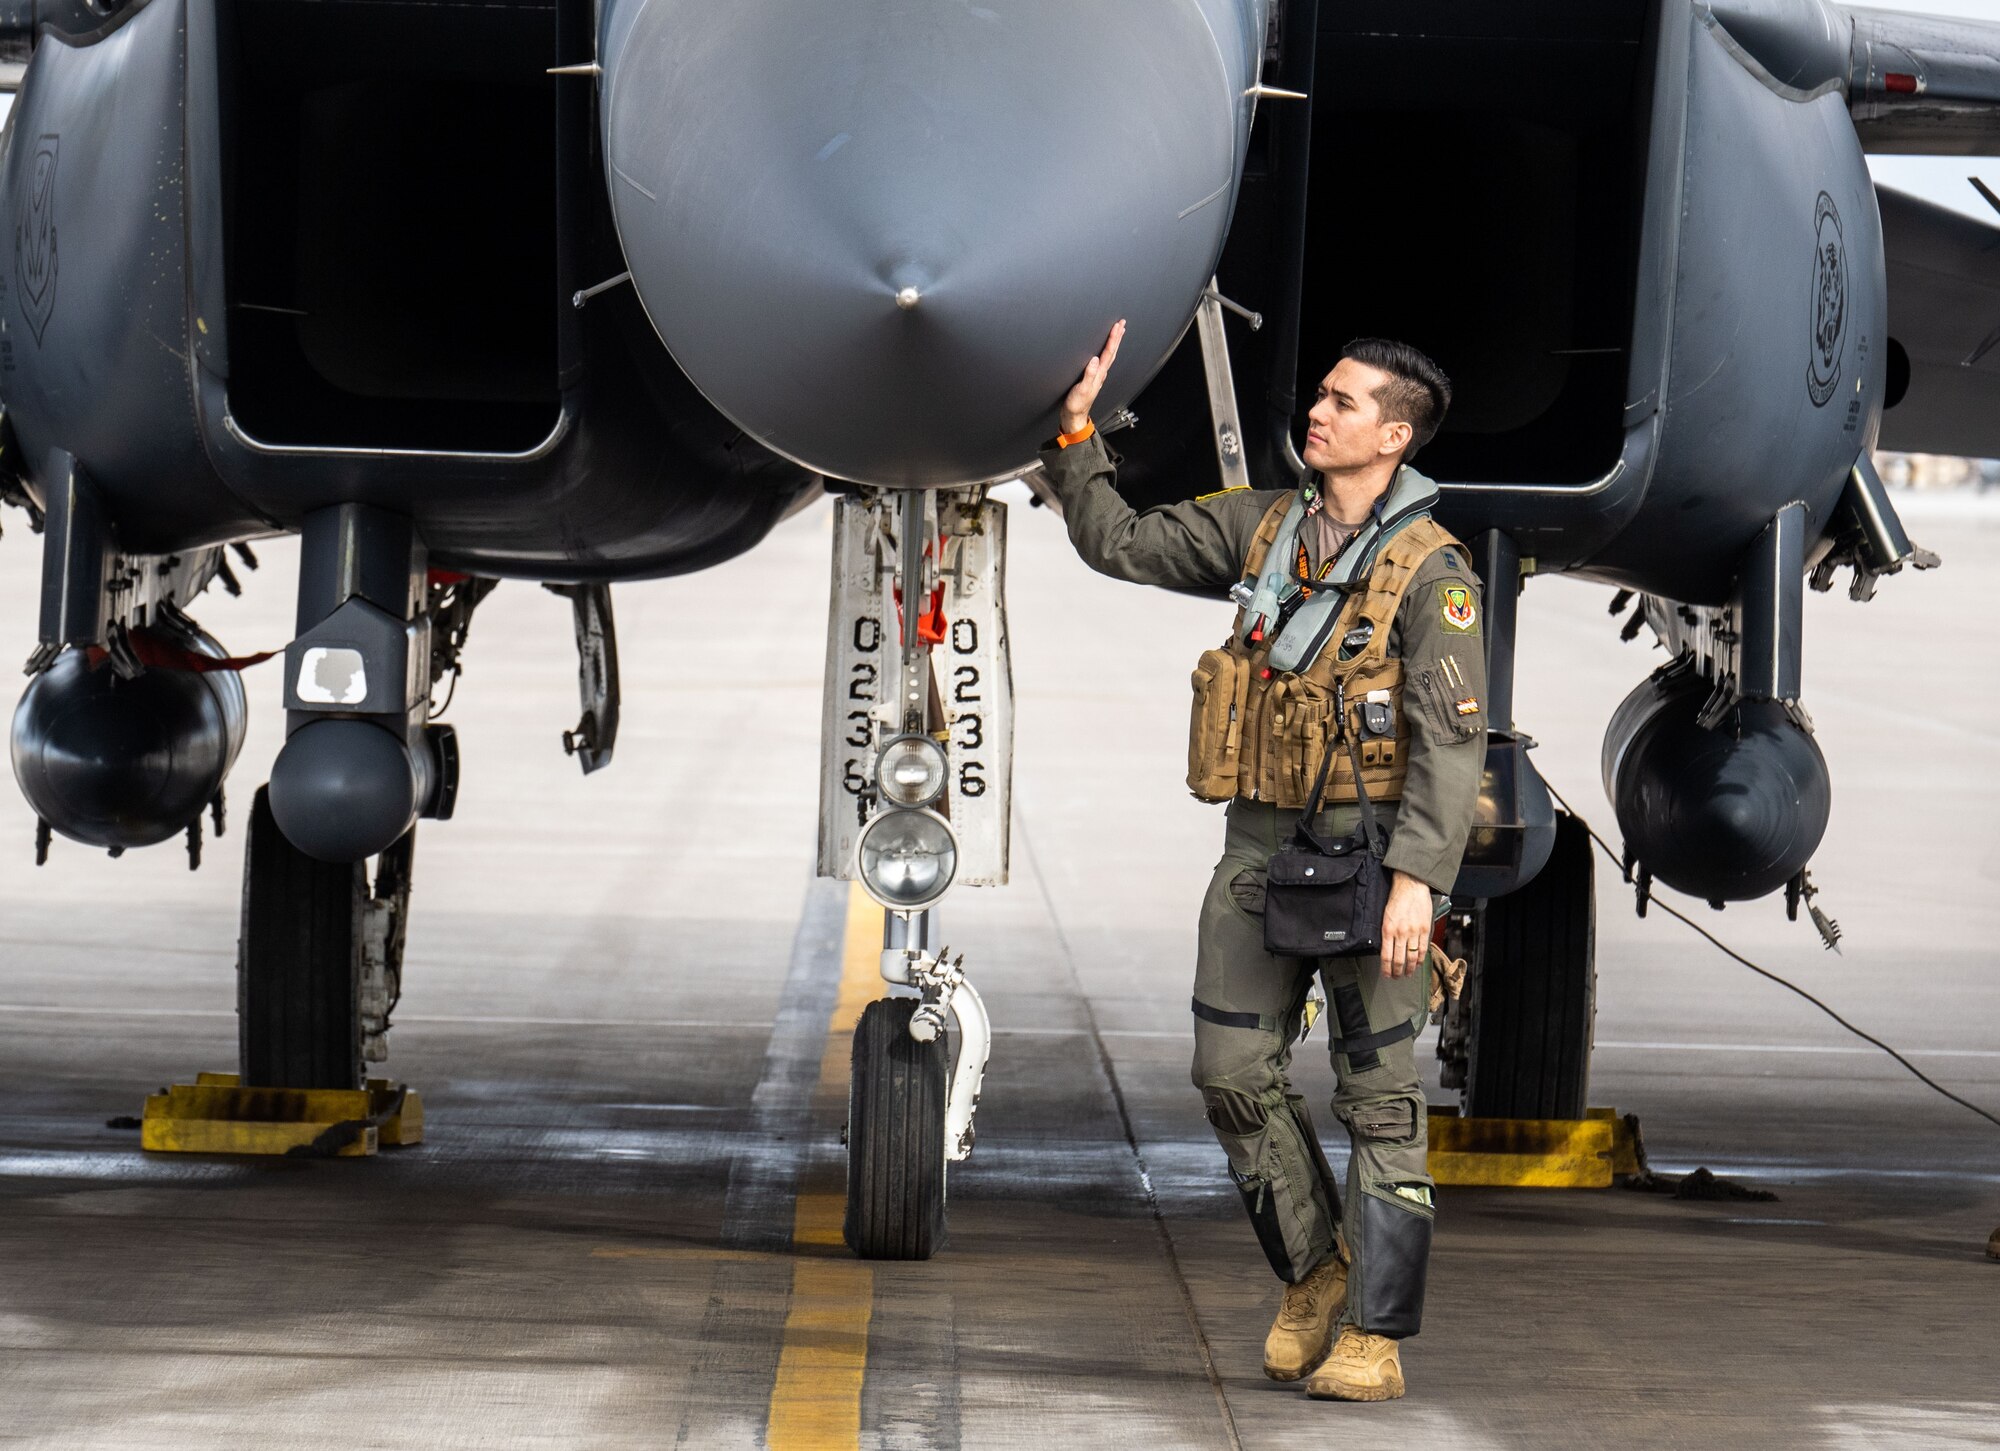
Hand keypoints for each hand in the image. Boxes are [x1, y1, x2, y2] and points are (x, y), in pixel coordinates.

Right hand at [1060, 320, 1125, 435]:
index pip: (1108, 352)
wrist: (1074, 416)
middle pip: (1112, 351)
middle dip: (1117, 337)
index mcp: (1098, 374)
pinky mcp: (1092, 377)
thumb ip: (1088, 375)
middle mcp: (1100, 373)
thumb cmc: (1076, 405)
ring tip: (1118, 333)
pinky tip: (1106, 349)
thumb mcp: (1082, 390)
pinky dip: (1107, 351)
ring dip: (1114, 343)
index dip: (1113, 338)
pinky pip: (1103, 360)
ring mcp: (1097, 375)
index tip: (1116, 327)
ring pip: (1109, 355)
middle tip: (1122, 324)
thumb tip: (1094, 360)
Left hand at [1379, 871, 1433, 979]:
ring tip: (1407, 974)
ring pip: (1411, 957)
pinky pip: (1423, 949)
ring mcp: (1414, 932)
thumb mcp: (1385, 916)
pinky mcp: (1425, 929)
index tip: (1386, 974)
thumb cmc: (1397, 899)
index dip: (1386, 969)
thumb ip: (1386, 933)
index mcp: (1388, 929)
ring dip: (1409, 968)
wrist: (1411, 886)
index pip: (1386, 956)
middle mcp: (1401, 933)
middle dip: (1397, 971)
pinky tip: (1417, 964)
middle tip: (1396, 977)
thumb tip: (1386, 949)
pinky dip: (1420, 959)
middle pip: (1399, 959)